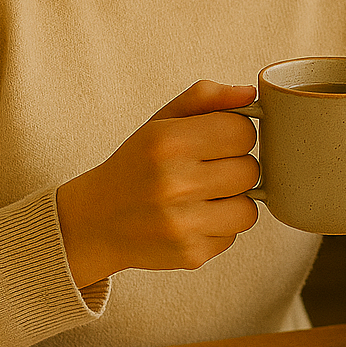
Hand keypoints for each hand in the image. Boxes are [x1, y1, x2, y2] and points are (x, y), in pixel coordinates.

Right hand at [56, 81, 261, 289]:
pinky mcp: (190, 253)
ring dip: (232, 202)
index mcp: (168, 142)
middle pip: (250, 170)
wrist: (95, 222)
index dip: (235, 136)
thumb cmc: (136, 167)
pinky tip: (192, 220)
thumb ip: (205, 98)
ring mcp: (182, 223)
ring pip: (249, 209)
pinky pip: (233, 236)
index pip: (242, 132)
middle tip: (206, 172)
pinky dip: (218, 228)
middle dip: (234, 168)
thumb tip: (249, 93)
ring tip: (203, 198)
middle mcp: (174, 183)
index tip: (217, 142)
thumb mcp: (161, 123)